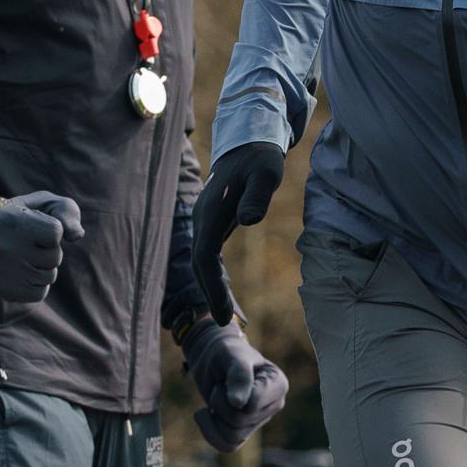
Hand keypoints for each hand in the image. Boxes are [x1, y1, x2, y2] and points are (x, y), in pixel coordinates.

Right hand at [0, 191, 83, 303]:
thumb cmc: (28, 218)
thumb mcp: (48, 204)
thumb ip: (67, 211)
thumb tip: (76, 235)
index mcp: (8, 219)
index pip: (56, 232)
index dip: (54, 229)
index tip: (36, 225)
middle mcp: (1, 246)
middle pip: (54, 256)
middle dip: (50, 250)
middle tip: (30, 244)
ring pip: (48, 276)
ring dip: (44, 268)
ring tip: (24, 257)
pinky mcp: (1, 290)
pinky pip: (40, 293)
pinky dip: (38, 285)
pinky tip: (22, 272)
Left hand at [179, 319, 288, 452]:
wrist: (212, 358)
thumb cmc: (225, 352)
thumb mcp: (231, 356)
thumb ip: (239, 375)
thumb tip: (239, 404)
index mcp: (278, 385)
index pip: (252, 405)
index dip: (231, 395)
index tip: (226, 378)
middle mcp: (273, 405)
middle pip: (240, 422)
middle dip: (219, 405)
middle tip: (218, 387)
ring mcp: (259, 420)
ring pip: (233, 437)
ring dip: (214, 418)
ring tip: (214, 398)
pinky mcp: (244, 431)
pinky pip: (227, 446)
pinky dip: (210, 433)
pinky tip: (204, 415)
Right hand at [192, 143, 285, 324]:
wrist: (249, 145)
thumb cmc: (260, 159)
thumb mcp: (266, 174)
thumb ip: (258, 195)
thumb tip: (249, 220)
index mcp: (212, 212)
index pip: (205, 255)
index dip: (211, 285)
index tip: (222, 311)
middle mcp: (203, 219)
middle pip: (200, 263)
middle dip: (210, 292)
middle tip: (225, 322)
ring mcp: (206, 221)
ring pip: (203, 260)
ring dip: (212, 286)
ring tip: (225, 314)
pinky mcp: (213, 222)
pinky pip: (210, 253)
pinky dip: (214, 274)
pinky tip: (223, 289)